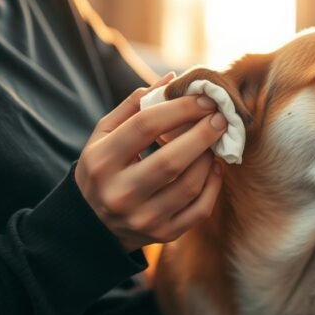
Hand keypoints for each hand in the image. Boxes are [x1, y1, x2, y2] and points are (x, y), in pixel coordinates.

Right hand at [74, 74, 227, 251]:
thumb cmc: (103, 169)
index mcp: (101, 162)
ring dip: (209, 158)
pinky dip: (213, 185)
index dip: (180, 108)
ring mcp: (142, 218)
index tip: (204, 98)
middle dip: (203, 133)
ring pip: (189, 185)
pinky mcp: (163, 234)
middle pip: (171, 160)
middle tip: (221, 116)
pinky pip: (199, 209)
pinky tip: (215, 167)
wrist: (93, 224)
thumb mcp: (104, 135)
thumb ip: (133, 106)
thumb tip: (170, 79)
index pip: (145, 127)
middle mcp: (119, 193)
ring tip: (215, 140)